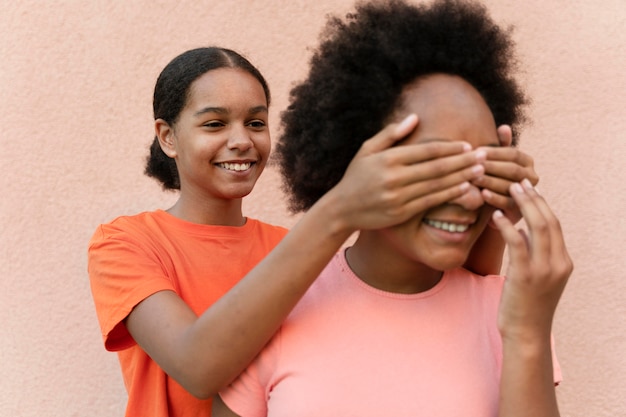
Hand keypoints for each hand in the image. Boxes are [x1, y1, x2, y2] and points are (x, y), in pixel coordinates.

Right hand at [330, 114, 486, 230]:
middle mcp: (393, 177)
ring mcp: (398, 197)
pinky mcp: (401, 213)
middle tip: (483, 155)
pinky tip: (464, 188)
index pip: (426, 151)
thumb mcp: (367, 149)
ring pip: (437, 186)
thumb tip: (415, 118)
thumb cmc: (356, 176)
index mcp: (387, 159)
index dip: (450, 148)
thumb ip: (391, 134)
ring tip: (480, 170)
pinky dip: (449, 195)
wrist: (342, 208)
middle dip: (462, 161)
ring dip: (461, 177)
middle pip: (436, 168)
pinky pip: (430, 202)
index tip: (468, 145)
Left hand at [473, 125, 538, 224]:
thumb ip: (499, 145)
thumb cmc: (492, 176)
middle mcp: (531, 176)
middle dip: (492, 167)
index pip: (512, 153)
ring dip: (491, 181)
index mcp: (527, 161)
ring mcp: (527, 194)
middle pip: (512, 169)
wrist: (492, 205)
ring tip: (474, 178)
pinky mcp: (519, 210)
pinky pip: (508, 203)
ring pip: (510, 185)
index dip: (494, 152)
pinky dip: (495, 198)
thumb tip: (504, 127)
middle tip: (473, 165)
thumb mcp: (495, 160)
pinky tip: (482, 194)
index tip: (476, 151)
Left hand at [492, 179, 572, 341]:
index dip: (541, 204)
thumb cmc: (525, 307)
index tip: (528, 189)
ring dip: (523, 205)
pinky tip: (497, 216)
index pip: (554, 224)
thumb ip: (531, 254)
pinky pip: (518, 243)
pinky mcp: (526, 275)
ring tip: (508, 190)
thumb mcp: (534, 277)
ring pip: (537, 227)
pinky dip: (508, 226)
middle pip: (548, 220)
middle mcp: (558, 263)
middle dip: (534, 198)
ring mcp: (544, 270)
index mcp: (563, 262)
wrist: (526, 334)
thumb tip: (522, 232)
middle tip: (518, 182)